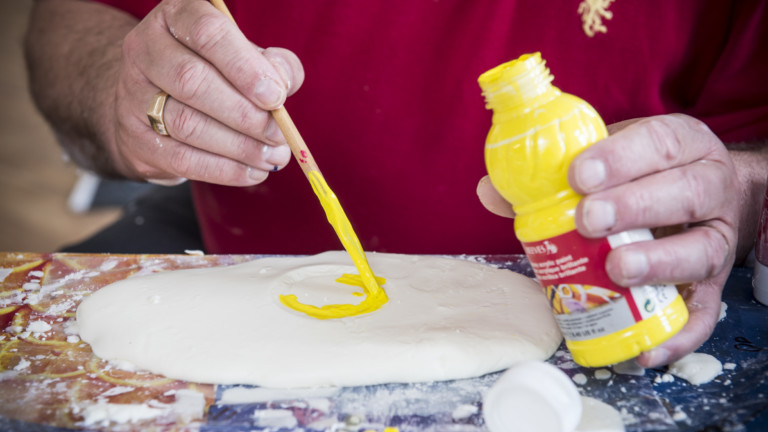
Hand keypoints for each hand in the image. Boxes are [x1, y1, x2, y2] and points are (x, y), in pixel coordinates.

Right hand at [110, 0, 303, 184]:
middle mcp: (146, 48)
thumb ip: (273, 64)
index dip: (245, 67)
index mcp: (177, 15)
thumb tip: (283, 84)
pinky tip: (252, 172)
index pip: (208, 34)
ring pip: (186, 123)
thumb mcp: (246, 55)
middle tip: (280, 136)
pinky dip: (222, 170)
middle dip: (245, 115)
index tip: (276, 96)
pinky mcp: (134, 136)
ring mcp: (132, 93)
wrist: (155, 99)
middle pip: (193, 82)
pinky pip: (180, 158)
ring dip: (238, 147)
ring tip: (273, 158)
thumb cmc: (214, 70)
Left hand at [570, 114, 737, 366]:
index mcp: (682, 146)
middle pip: (686, 192)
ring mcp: (716, 239)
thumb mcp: (605, 160)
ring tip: (617, 268)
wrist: (701, 200)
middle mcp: (710, 189)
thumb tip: (490, 191)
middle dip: (634, 206)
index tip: (578, 176)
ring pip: (701, 251)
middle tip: (588, 220)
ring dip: (658, 262)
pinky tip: (646, 348)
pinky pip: (704, 314)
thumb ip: (553, 173)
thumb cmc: (641, 175)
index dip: (620, 158)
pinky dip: (679, 335)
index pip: (659, 141)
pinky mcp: (713, 286)